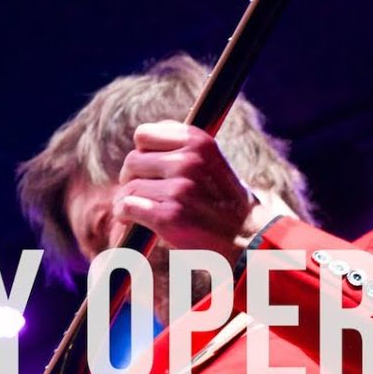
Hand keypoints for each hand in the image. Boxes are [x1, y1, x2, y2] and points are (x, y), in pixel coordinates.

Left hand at [116, 120, 273, 260]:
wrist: (248, 239)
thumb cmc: (226, 202)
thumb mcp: (212, 161)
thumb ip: (182, 147)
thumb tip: (143, 137)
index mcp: (198, 142)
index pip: (144, 134)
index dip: (141, 153)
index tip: (147, 168)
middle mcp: (188, 161)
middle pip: (132, 161)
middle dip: (131, 178)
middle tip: (142, 192)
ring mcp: (178, 189)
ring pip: (129, 188)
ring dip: (126, 200)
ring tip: (136, 210)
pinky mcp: (169, 216)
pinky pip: (127, 207)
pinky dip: (124, 215)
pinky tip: (131, 221)